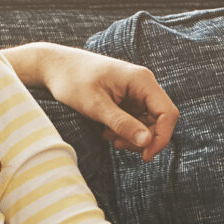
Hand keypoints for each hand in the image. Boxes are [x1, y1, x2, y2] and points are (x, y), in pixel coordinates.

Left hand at [32, 45, 177, 160]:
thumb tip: (147, 143)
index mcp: (141, 80)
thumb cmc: (73, 81)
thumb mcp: (96, 106)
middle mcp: (143, 84)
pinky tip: (107, 130)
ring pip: (147, 122)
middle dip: (142, 138)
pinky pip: (136, 119)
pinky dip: (125, 130)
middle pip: (159, 120)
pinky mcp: (127, 98)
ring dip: (132, 135)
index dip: (161, 137)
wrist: (55, 67)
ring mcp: (136, 91)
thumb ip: (122, 124)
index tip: (145, 156)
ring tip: (108, 136)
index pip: (167, 113)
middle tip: (118, 145)